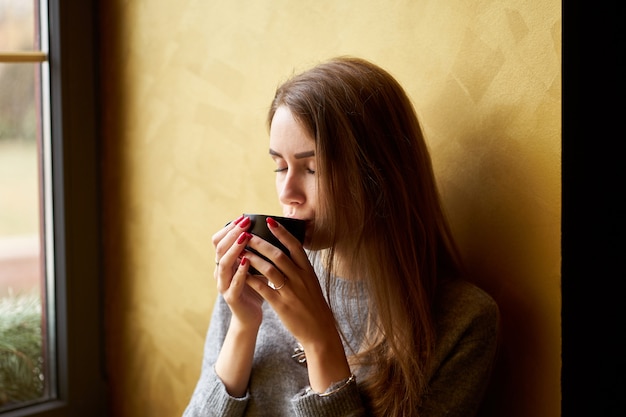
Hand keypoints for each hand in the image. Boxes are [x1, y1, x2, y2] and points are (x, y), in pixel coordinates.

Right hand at [212, 215, 262, 329]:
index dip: (230, 228)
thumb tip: (270, 230)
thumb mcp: (255, 267)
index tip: (243, 217)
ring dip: (235, 249)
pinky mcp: (231, 298)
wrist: (251, 317)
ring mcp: (224, 285)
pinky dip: (240, 271)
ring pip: (224, 264)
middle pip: (220, 248)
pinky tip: (247, 261)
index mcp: (225, 263)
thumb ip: (257, 251)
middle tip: (245, 222)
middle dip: (233, 233)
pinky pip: (233, 283)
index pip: (220, 240)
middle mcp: (221, 272)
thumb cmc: (256, 289)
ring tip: (245, 237)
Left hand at [243, 217, 350, 391]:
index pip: (295, 246)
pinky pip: (264, 289)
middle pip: (279, 255)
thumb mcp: (311, 283)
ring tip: (241, 251)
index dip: (282, 233)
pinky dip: (253, 280)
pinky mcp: (282, 305)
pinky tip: (243, 274)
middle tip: (248, 234)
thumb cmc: (314, 305)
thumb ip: (300, 267)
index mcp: (308, 271)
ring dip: (254, 259)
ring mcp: (291, 291)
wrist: (320, 331)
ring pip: (270, 270)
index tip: (269, 221)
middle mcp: (300, 278)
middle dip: (261, 243)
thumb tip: (290, 250)